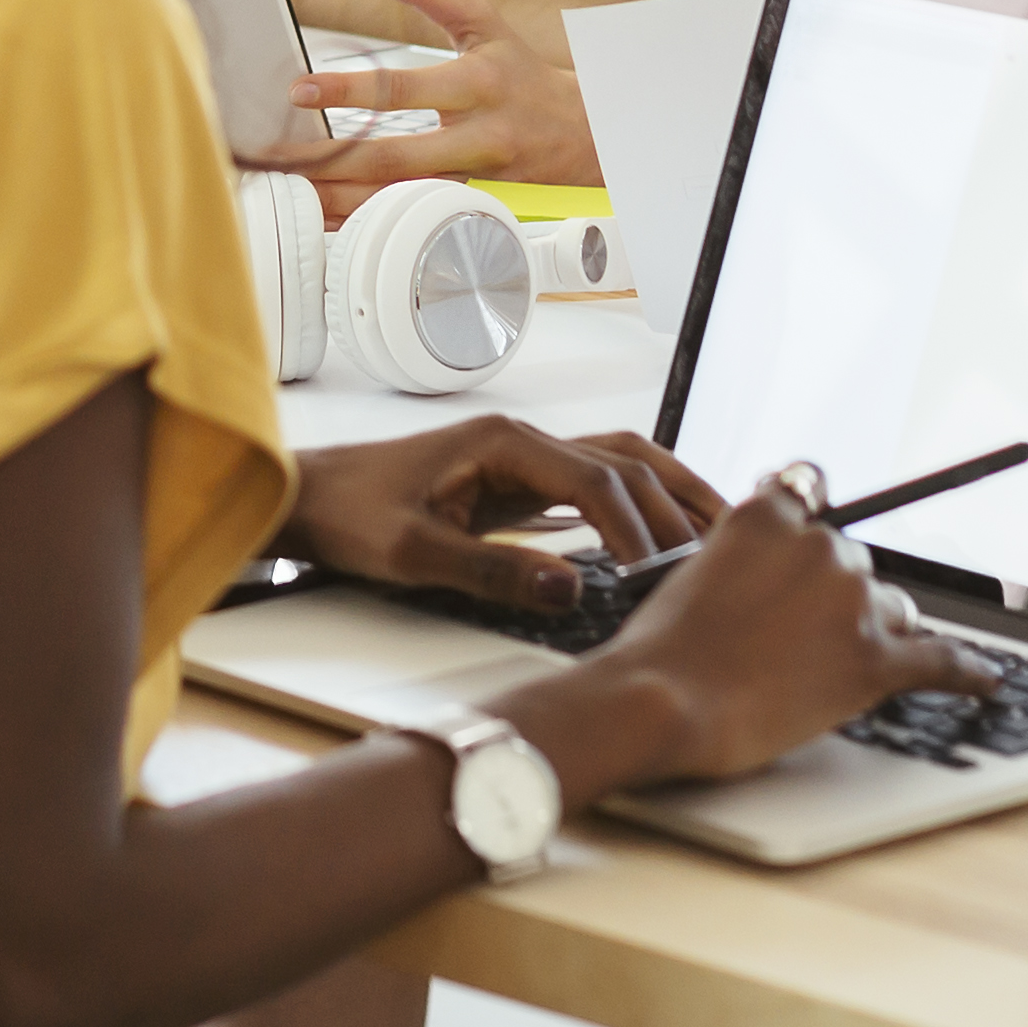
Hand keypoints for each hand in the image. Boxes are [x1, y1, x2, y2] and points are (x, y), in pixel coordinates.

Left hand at [264, 0, 602, 189]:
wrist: (587, 134)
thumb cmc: (524, 74)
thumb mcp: (484, 23)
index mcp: (476, 83)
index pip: (401, 87)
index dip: (347, 89)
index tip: (300, 91)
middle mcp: (478, 136)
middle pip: (396, 157)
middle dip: (334, 162)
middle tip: (283, 162)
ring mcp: (479, 180)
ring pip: (405, 198)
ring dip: (346, 202)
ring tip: (298, 197)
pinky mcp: (478, 210)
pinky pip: (419, 220)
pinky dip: (377, 222)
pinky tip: (337, 221)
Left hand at [279, 420, 720, 613]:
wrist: (305, 498)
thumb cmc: (347, 516)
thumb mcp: (411, 553)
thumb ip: (491, 570)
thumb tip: (571, 587)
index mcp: (501, 442)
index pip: (596, 479)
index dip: (637, 528)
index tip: (662, 575)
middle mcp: (520, 439)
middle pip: (625, 459)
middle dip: (677, 504)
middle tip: (721, 556)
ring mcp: (521, 457)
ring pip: (619, 462)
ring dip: (670, 491)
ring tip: (722, 532)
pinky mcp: (516, 481)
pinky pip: (596, 483)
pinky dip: (638, 502)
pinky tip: (662, 535)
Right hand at [552, 472, 991, 785]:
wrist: (664, 702)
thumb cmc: (663, 650)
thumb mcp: (688, 573)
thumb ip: (740, 554)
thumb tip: (770, 571)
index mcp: (768, 516)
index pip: (811, 490)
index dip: (810, 519)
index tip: (815, 530)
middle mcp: (820, 547)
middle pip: (854, 562)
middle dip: (836, 594)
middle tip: (796, 637)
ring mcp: (852, 602)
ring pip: (890, 608)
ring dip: (871, 631)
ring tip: (828, 669)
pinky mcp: (874, 660)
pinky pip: (940, 661)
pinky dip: (965, 671)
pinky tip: (983, 678)